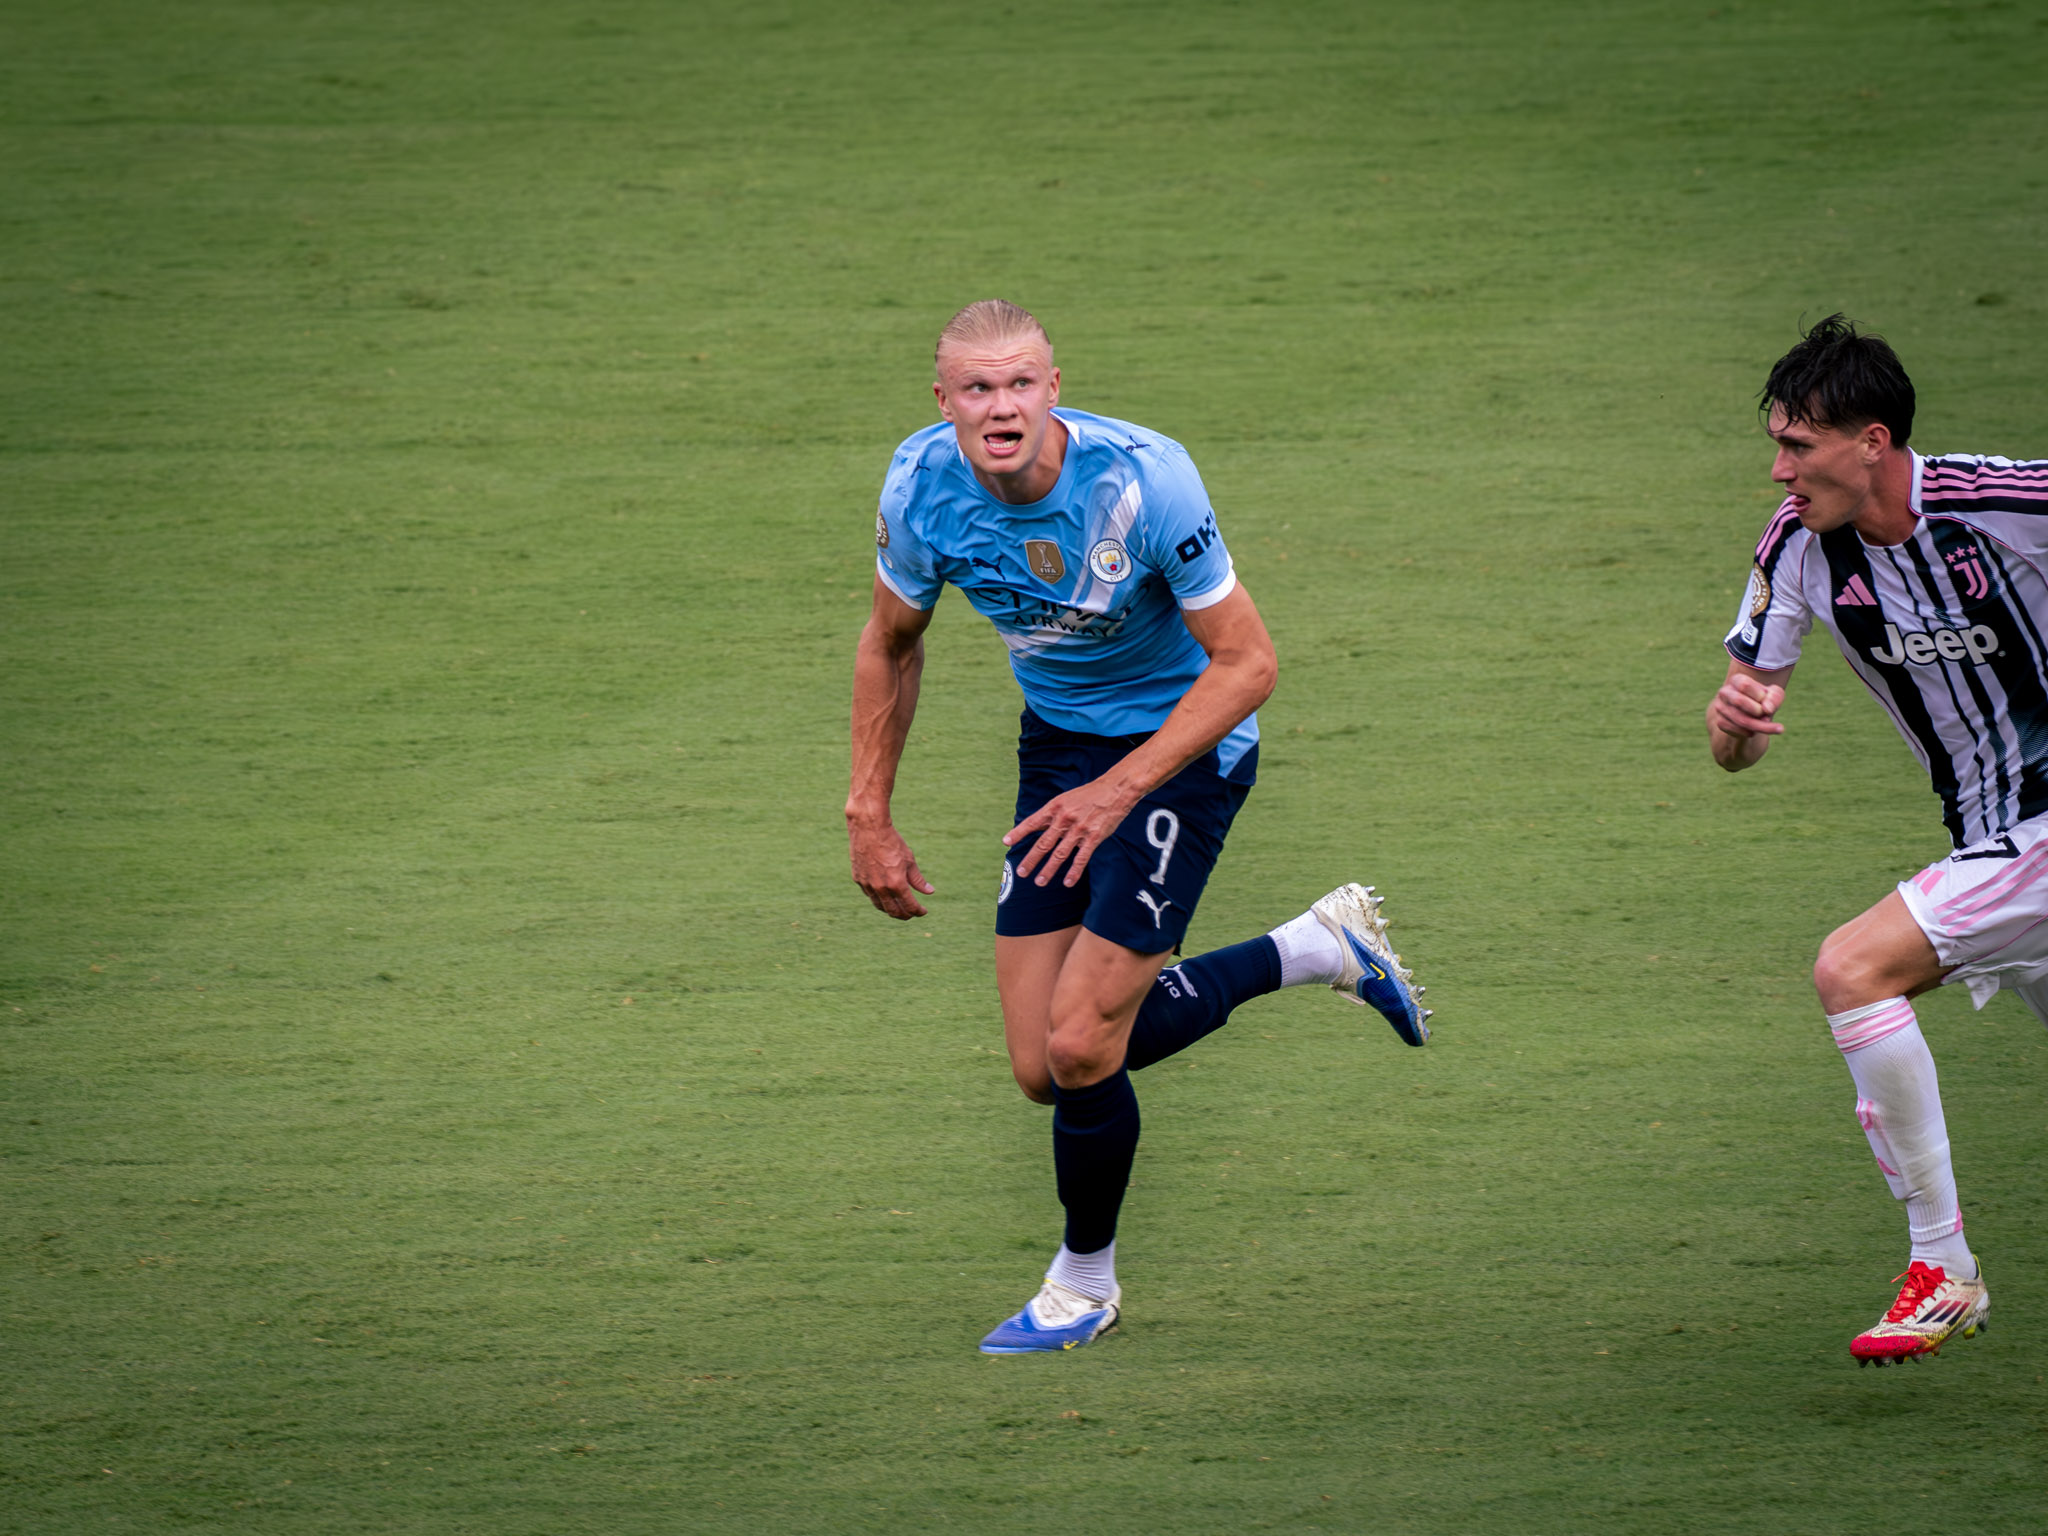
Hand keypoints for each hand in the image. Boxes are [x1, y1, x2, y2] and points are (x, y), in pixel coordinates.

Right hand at [849, 822, 933, 918]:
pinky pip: (870, 895)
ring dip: (890, 910)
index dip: (918, 911)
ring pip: (880, 905)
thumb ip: (918, 879)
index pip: (909, 906)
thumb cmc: (892, 842)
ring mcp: (868, 885)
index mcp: (896, 884)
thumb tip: (930, 892)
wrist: (869, 829)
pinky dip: (879, 898)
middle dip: (904, 915)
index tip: (923, 911)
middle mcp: (881, 888)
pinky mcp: (858, 879)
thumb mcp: (909, 860)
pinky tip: (884, 895)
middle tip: (911, 914)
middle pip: (894, 911)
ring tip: (898, 908)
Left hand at [1005, 775, 1137, 888]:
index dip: (1018, 833)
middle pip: (1044, 843)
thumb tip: (1036, 827)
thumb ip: (1052, 814)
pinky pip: (1081, 858)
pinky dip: (1074, 872)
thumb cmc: (1089, 795)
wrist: (1115, 790)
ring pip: (1060, 854)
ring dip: (1048, 870)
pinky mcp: (1094, 837)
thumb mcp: (1066, 799)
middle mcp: (1064, 819)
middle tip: (1021, 872)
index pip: (1032, 822)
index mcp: (1055, 807)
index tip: (1006, 842)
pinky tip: (1067, 882)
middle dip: (1031, 859)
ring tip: (1039, 882)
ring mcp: (1079, 829)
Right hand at [1708, 673, 1785, 738]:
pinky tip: (1755, 730)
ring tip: (1773, 728)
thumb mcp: (1774, 694)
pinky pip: (1736, 729)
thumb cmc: (1764, 699)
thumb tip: (1767, 709)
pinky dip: (1750, 732)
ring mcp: (1720, 707)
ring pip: (1740, 719)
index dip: (1759, 695)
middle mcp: (1724, 692)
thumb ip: (1774, 698)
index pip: (1744, 685)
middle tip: (1770, 717)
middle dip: (1758, 712)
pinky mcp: (1720, 722)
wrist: (1751, 713)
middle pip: (1739, 701)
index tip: (1767, 700)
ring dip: (1760, 726)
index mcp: (1736, 680)